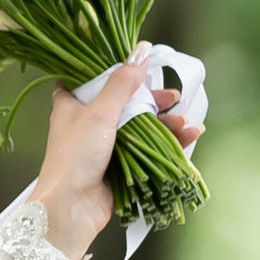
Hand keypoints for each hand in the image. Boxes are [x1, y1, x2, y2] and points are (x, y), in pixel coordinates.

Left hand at [34, 44, 203, 259]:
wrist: (70, 209)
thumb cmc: (75, 158)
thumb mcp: (99, 113)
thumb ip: (121, 83)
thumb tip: (141, 50)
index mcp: (71, 106)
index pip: (89, 80)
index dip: (113, 71)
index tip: (138, 66)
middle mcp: (85, 124)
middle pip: (124, 103)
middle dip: (152, 100)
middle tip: (173, 98)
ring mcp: (102, 146)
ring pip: (139, 126)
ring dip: (164, 123)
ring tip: (184, 123)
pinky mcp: (117, 166)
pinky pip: (147, 149)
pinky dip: (167, 142)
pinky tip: (190, 136)